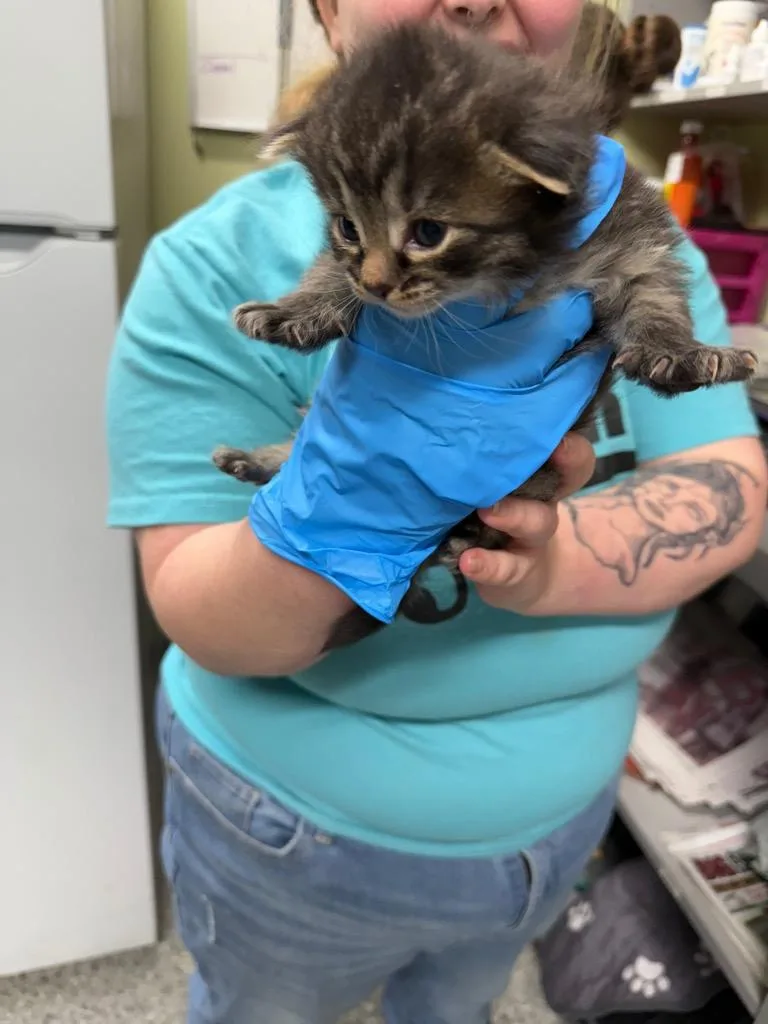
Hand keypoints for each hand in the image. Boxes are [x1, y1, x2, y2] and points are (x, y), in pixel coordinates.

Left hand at [459, 433, 595, 612]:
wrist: (517, 579)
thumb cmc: (499, 513)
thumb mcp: (498, 484)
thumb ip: (485, 459)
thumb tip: (453, 418)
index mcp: (544, 476)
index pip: (572, 452)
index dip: (572, 443)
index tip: (559, 429)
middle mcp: (545, 502)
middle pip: (568, 478)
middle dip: (565, 460)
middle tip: (550, 446)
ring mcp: (533, 539)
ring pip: (536, 522)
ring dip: (512, 514)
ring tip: (486, 511)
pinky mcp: (515, 572)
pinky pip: (504, 568)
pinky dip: (486, 565)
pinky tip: (469, 562)